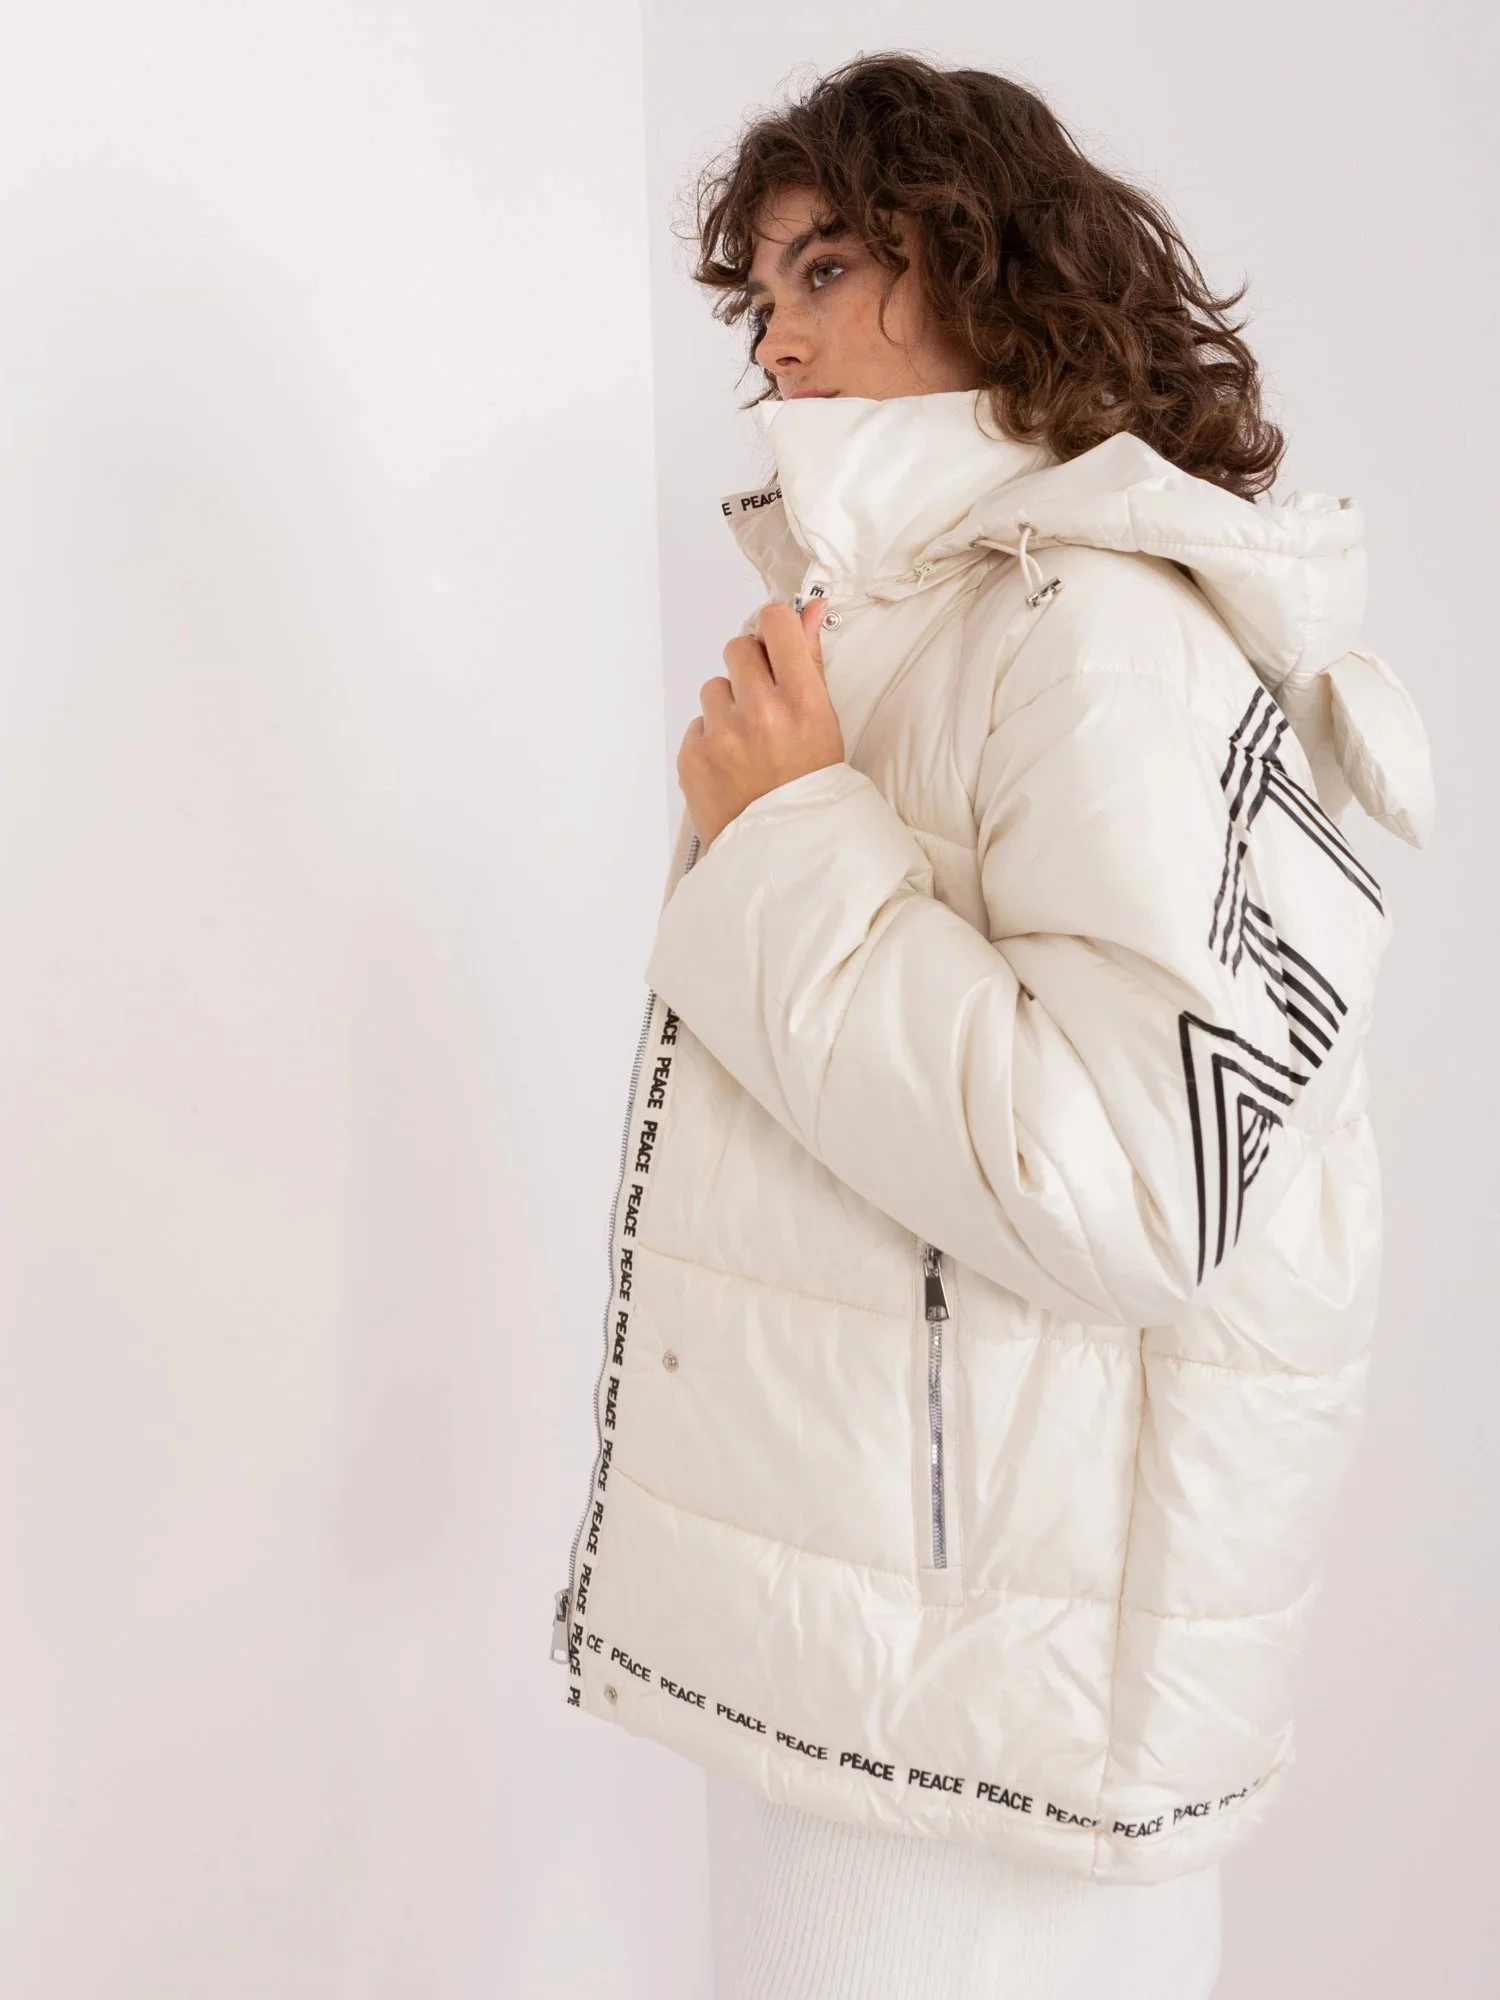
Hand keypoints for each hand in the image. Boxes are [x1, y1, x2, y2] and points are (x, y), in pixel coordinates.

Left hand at [677, 598, 844, 850]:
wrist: (786, 852)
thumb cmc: (812, 788)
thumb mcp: (826, 724)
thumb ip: (810, 662)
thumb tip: (807, 609)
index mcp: (802, 702)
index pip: (775, 624)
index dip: (773, 629)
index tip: (775, 643)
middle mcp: (760, 713)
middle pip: (737, 648)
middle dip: (748, 668)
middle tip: (762, 701)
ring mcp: (721, 736)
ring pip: (714, 689)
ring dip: (728, 707)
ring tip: (748, 744)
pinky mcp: (692, 757)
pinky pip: (697, 726)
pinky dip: (711, 740)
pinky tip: (732, 766)